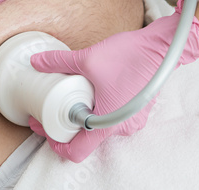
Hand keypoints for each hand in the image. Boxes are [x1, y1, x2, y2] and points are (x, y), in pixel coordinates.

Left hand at [29, 0, 198, 162]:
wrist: (162, 47)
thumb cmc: (130, 56)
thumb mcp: (88, 58)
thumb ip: (58, 62)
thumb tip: (37, 62)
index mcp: (107, 124)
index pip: (76, 151)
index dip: (56, 143)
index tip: (47, 127)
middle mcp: (121, 128)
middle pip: (87, 139)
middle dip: (68, 125)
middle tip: (53, 108)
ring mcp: (132, 121)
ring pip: (100, 127)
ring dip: (85, 115)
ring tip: (72, 97)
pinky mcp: (137, 111)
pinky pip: (113, 118)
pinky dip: (100, 110)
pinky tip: (93, 92)